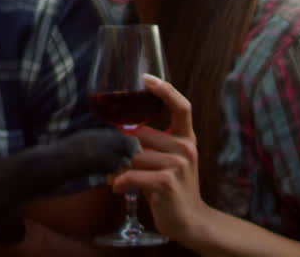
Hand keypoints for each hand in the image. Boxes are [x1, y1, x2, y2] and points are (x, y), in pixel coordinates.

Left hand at [110, 74, 208, 243]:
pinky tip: (117, 187)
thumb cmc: (171, 188)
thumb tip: (118, 128)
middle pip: (140, 134)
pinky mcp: (167, 182)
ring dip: (116, 166)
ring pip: (132, 154)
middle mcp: (185, 148)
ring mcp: (178, 165)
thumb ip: (151, 143)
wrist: (190, 221)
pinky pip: (131, 174)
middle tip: (109, 158)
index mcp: (186, 139)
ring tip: (113, 175)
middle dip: (120, 146)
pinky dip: (119, 181)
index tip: (147, 78)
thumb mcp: (168, 161)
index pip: (182, 107)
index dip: (165, 90)